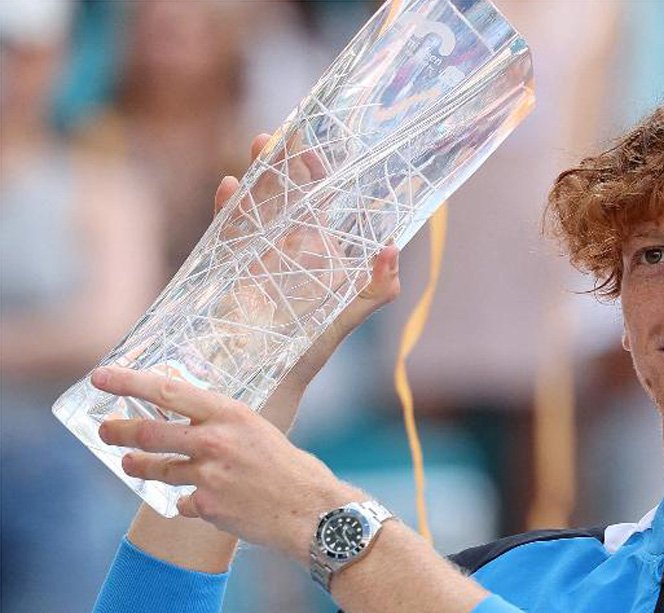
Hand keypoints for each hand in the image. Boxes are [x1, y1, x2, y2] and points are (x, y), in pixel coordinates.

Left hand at [94, 365, 360, 560]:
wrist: (313, 512)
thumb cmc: (292, 470)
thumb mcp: (259, 431)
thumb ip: (223, 426)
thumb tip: (192, 423)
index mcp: (230, 414)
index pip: (166, 392)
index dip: (128, 383)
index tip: (101, 376)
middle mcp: (214, 441)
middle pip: (148, 433)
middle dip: (118, 432)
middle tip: (105, 431)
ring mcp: (207, 476)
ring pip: (157, 469)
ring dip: (139, 467)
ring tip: (129, 465)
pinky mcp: (206, 507)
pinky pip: (182, 502)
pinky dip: (187, 502)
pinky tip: (199, 503)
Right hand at [213, 134, 401, 430]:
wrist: (270, 380)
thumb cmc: (311, 348)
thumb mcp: (347, 316)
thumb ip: (375, 289)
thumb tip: (391, 249)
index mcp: (315, 249)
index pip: (316, 201)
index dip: (314, 173)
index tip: (313, 147)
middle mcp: (284, 245)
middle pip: (281, 193)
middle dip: (280, 163)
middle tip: (278, 134)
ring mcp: (254, 254)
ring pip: (254, 204)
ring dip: (256, 176)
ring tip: (259, 146)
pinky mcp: (227, 269)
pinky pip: (225, 233)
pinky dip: (227, 210)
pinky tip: (228, 188)